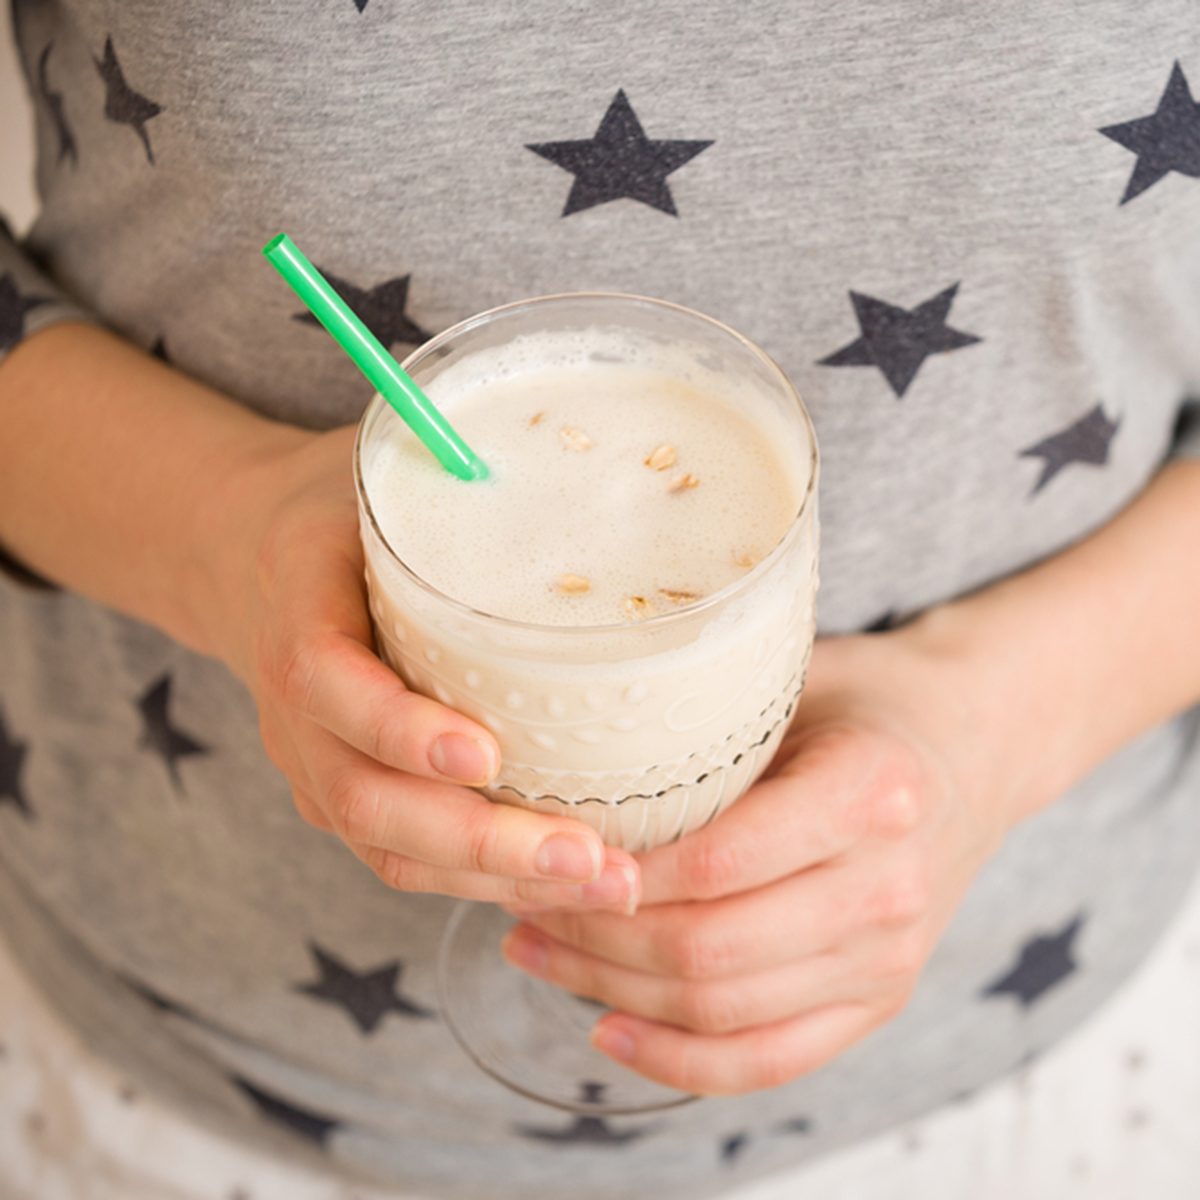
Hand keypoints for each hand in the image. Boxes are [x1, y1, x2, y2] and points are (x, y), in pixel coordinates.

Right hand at [199, 423, 638, 909]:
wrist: (256, 557)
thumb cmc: (343, 502)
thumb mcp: (383, 461)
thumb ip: (453, 468)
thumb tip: (600, 460)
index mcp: (294, 598)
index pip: (322, 678)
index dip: (395, 725)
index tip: (485, 753)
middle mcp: (293, 704)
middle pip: (363, 797)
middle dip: (479, 839)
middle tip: (589, 856)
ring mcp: (314, 761)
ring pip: (390, 847)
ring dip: (498, 879)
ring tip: (609, 885)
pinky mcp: (345, 792)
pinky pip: (406, 856)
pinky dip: (486, 881)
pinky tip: (570, 882)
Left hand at [501, 624, 1013, 1093]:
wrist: (973, 744)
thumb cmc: (864, 700)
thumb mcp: (793, 680)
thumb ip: (707, 722)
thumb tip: (570, 756)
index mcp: (869, 794)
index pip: (715, 863)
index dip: (616, 876)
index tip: (545, 855)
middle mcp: (888, 888)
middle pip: (708, 951)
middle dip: (593, 938)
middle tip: (520, 900)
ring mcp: (891, 958)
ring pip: (723, 1011)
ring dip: (612, 992)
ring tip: (536, 949)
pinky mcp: (881, 1000)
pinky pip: (769, 1059)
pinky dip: (679, 1060)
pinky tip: (608, 1030)